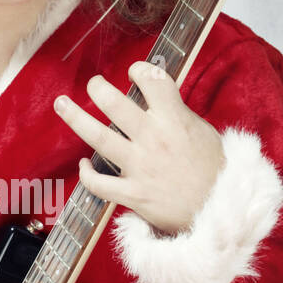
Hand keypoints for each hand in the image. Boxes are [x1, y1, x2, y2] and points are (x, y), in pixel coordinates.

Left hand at [52, 61, 225, 235]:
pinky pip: (99, 184)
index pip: (153, 81)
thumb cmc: (214, 171)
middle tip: (93, 84)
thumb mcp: (203, 132)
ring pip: (99, 137)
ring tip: (61, 104)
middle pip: (116, 104)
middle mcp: (154, 139)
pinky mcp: (133, 194)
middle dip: (98, 88)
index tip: (134, 71)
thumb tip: (158, 99)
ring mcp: (140, 167)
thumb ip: (178, 114)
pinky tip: (83, 167)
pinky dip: (87, 175)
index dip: (140, 70)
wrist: (221, 212)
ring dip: (76, 118)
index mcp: (175, 120)